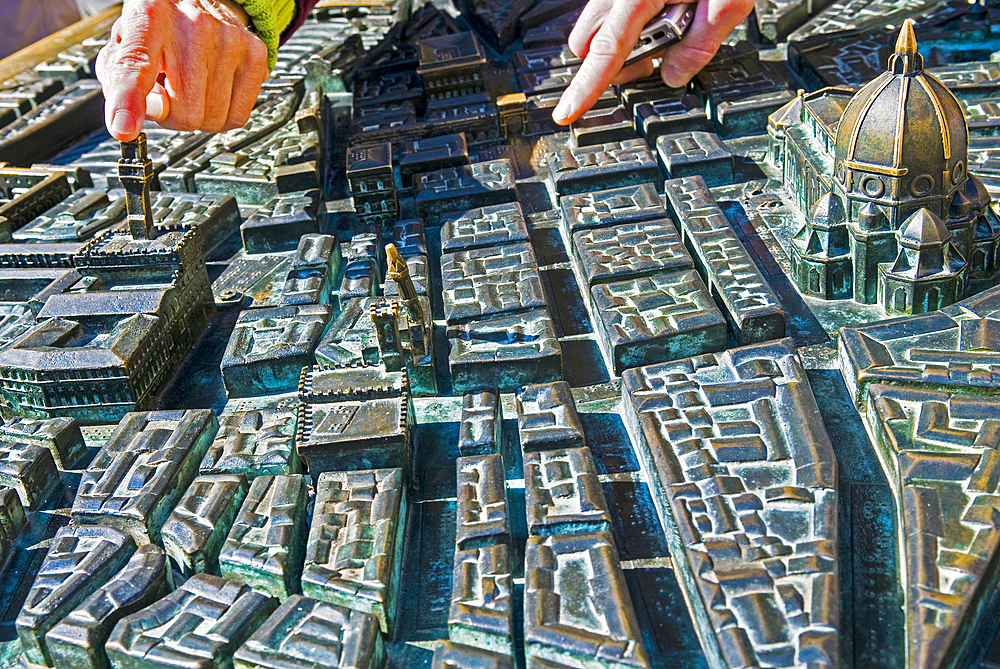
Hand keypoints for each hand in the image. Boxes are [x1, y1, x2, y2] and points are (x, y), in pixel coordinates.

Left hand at [96, 0, 269, 140]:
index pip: (136, 66)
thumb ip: (118, 82)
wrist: (203, 0)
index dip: (129, 101)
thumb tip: (140, 118)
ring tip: (191, 86)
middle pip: (183, 112)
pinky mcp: (255, 55)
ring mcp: (230, 41)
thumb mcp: (123, 44)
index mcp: (149, 16)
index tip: (123, 128)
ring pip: (212, 119)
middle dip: (172, 115)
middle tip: (168, 93)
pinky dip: (222, 113)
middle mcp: (194, 25)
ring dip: (198, 114)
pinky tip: (213, 90)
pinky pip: (237, 117)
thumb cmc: (159, 27)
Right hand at [552, 0, 754, 123]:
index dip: (585, 88)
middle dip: (614, 63)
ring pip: (599, 26)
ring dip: (624, 42)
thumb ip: (700, 44)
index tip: (567, 112)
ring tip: (668, 28)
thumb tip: (673, 75)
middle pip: (589, 42)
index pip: (606, 52)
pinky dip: (631, 22)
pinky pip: (612, 10)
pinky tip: (665, 11)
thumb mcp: (730, 1)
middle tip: (655, 58)